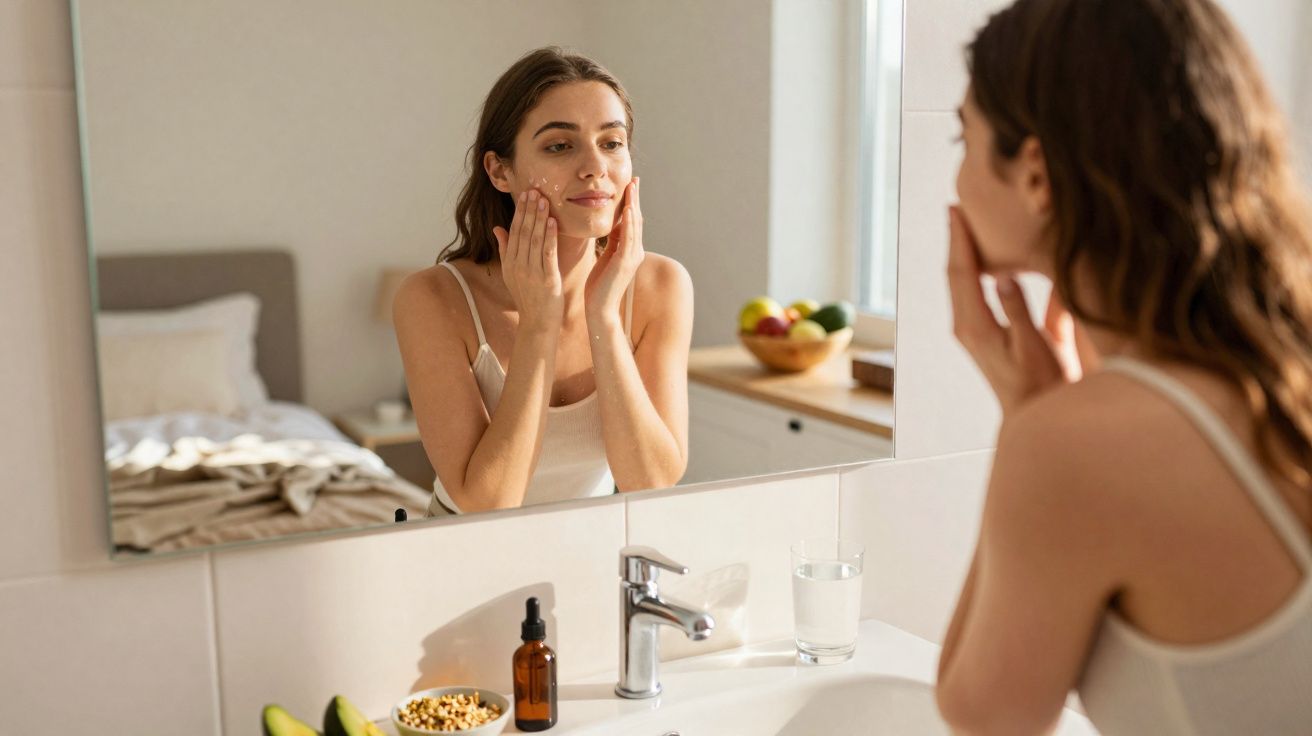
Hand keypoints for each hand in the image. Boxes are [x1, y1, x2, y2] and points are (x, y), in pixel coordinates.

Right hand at [493, 189, 562, 329]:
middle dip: (529, 210)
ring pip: (534, 239)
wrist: (537, 324)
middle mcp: (518, 266)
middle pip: (523, 232)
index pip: (514, 231)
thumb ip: (505, 250)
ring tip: (543, 200)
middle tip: (534, 190)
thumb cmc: (528, 298)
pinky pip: (547, 254)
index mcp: (510, 263)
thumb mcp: (512, 274)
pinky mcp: (547, 280)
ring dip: (539, 218)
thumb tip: (497, 228)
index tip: (525, 194)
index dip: (520, 212)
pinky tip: (553, 222)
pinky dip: (549, 236)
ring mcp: (532, 273)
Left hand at [586, 177, 644, 324]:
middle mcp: (634, 251)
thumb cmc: (599, 287)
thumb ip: (611, 243)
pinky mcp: (625, 263)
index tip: (630, 185)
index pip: (630, 222)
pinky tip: (627, 210)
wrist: (600, 309)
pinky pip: (628, 238)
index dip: (631, 203)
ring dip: (633, 205)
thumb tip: (610, 226)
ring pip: (634, 226)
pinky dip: (628, 223)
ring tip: (632, 188)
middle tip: (635, 180)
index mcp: (628, 250)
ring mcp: (632, 257)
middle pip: (635, 219)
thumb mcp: (605, 258)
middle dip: (635, 199)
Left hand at [947, 205, 1090, 416]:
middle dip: (955, 239)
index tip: (956, 210)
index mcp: (975, 325)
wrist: (1033, 413)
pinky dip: (971, 271)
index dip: (959, 239)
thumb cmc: (1040, 383)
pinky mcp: (979, 333)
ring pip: (959, 282)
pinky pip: (969, 293)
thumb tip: (1002, 275)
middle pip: (954, 273)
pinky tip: (980, 259)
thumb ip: (1018, 309)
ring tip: (964, 224)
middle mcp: (966, 325)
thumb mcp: (1036, 345)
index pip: (962, 272)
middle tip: (957, 206)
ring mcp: (970, 330)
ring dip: (960, 252)